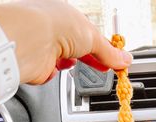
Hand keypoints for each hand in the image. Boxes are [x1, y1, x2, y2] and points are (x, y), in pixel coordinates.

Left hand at [0, 0, 131, 85]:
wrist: (30, 39)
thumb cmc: (55, 24)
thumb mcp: (93, 37)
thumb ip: (110, 52)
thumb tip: (125, 60)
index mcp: (66, 14)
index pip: (89, 33)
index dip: (103, 47)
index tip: (115, 59)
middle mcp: (53, 27)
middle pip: (78, 48)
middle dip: (90, 58)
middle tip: (104, 68)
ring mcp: (44, 45)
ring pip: (64, 60)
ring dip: (70, 63)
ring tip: (71, 61)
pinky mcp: (37, 63)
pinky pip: (51, 73)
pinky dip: (55, 73)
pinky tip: (55, 67)